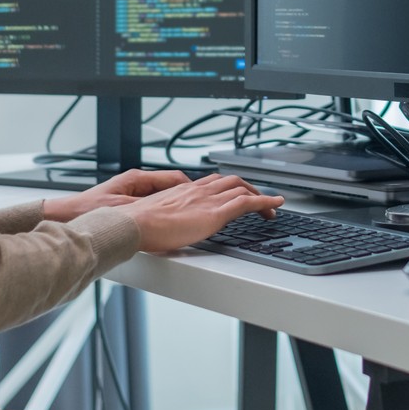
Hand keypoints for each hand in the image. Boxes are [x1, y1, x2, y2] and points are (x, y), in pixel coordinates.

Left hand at [42, 168, 192, 222]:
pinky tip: (163, 224)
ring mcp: (131, 193)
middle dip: (184, 195)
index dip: (190, 187)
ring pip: (161, 196)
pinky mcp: (125, 204)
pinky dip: (160, 212)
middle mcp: (135, 183)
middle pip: (169, 186)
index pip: (174, 178)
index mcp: (137, 179)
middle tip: (199, 205)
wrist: (66, 217)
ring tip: (184, 215)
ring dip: (172, 204)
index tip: (201, 195)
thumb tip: (167, 208)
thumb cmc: (88, 210)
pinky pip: (150, 205)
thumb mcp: (123, 209)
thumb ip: (146, 208)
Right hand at [118, 172, 284, 252]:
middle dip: (248, 189)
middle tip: (258, 200)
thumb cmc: (137, 225)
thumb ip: (164, 218)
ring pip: (241, 188)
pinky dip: (265, 201)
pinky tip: (275, 205)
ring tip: (271, 206)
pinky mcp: (215, 213)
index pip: (211, 182)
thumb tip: (164, 228)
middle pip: (230, 181)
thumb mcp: (153, 217)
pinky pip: (247, 202)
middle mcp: (197, 190)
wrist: (133, 224)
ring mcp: (207, 200)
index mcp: (182, 190)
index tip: (234, 193)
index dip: (227, 187)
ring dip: (259, 195)